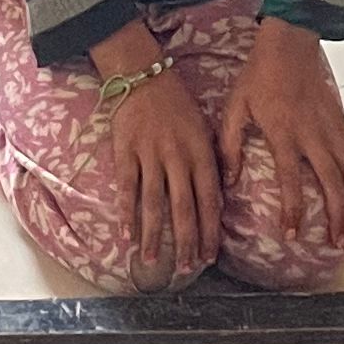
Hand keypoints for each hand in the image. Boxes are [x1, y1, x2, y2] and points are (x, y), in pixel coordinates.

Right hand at [93, 31, 220, 285]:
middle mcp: (177, 157)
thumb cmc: (177, 105)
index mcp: (201, 152)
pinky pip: (127, 188)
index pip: (209, 199)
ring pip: (154, 203)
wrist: (144, 76)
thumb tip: (218, 201)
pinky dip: (126, 213)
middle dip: (186, 242)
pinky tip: (127, 235)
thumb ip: (210, 163)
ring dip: (154, 235)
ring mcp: (150, 155)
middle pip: (183, 207)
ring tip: (153, 261)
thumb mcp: (204, 129)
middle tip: (185, 268)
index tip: (209, 256)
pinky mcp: (126, 152)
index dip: (209, 231)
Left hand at [223, 17, 343, 255]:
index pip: (290, 180)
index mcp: (284, 133)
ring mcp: (332, 129)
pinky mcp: (343, 123)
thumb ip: (229, 145)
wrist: (289, 44)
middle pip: (332, 181)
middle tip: (339, 242)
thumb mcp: (234, 108)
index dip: (293, 209)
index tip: (292, 234)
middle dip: (338, 214)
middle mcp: (313, 135)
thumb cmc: (259, 77)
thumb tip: (227, 181)